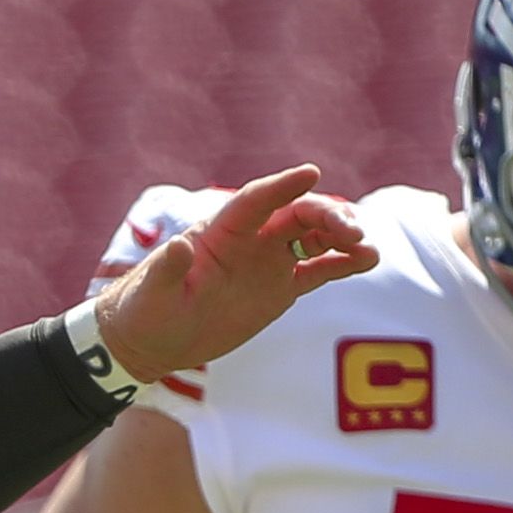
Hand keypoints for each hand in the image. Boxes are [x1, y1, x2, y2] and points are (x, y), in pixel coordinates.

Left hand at [94, 165, 379, 381]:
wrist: (152, 340)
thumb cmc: (145, 311)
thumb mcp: (152, 294)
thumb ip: (167, 270)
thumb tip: (179, 246)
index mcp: (220, 230)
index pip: (257, 199)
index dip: (283, 185)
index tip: (311, 172)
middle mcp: (251, 238)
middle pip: (296, 214)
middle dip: (327, 216)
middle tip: (351, 231)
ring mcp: (269, 261)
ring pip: (315, 237)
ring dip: (341, 237)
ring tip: (366, 249)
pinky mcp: (281, 287)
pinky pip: (319, 270)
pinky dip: (343, 264)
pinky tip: (368, 261)